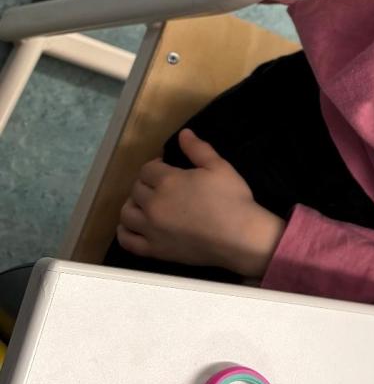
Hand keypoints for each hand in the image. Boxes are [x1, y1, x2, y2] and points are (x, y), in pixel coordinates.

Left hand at [116, 129, 285, 279]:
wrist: (240, 237)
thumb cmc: (232, 199)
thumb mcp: (220, 167)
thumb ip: (199, 149)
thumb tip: (183, 133)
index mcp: (168, 181)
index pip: (147, 169)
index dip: (156, 166)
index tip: (166, 168)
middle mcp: (153, 204)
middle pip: (136, 189)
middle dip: (146, 184)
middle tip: (162, 187)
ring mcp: (151, 229)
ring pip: (126, 213)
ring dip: (133, 205)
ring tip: (147, 205)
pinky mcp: (154, 250)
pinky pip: (127, 240)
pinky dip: (124, 232)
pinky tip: (133, 226)